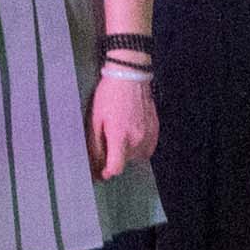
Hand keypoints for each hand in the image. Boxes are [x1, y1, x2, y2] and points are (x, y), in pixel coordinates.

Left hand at [87, 63, 156, 182]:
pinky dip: (139, 147)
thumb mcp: (95, 120)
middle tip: (107, 143)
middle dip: (114, 158)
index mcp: (120, 136)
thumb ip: (95, 145)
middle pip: (125, 162)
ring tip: (119, 136)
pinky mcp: (155, 129)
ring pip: (137, 156)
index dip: (106, 172)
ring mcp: (148, 134)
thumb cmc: (110, 95)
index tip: (101, 170)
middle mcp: (137, 138)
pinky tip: (131, 136)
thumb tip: (94, 163)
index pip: (116, 168)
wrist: (129, 77)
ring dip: (127, 153)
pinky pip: (148, 148)